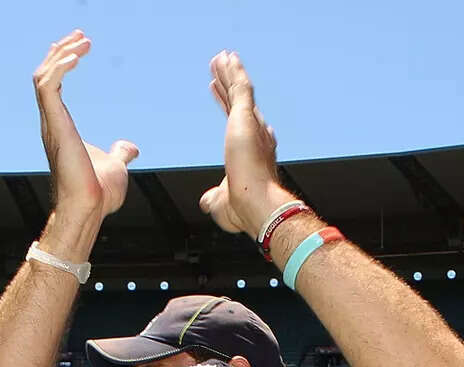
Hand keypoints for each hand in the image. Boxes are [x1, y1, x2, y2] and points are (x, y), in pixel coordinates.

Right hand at [33, 32, 136, 246]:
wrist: (90, 209)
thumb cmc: (98, 194)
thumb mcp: (115, 165)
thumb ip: (119, 152)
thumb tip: (130, 147)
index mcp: (61, 127)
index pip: (53, 85)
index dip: (63, 61)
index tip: (80, 45)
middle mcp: (51, 123)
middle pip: (45, 75)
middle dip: (60, 51)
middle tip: (81, 36)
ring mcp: (51, 125)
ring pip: (43, 77)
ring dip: (60, 55)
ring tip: (81, 42)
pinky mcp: (55, 126)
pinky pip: (48, 87)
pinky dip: (59, 67)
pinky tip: (76, 56)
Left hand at [198, 50, 292, 237]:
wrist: (258, 206)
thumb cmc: (244, 211)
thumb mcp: (220, 204)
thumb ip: (213, 199)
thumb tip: (205, 201)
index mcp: (253, 153)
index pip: (238, 123)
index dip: (228, 106)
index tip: (220, 93)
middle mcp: (256, 136)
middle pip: (239, 103)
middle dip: (229, 85)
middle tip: (221, 69)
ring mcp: (253, 125)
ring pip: (239, 91)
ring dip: (230, 72)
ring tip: (221, 57)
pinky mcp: (247, 118)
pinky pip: (240, 87)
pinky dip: (234, 71)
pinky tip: (227, 58)